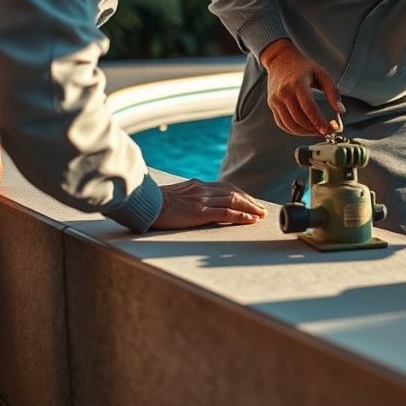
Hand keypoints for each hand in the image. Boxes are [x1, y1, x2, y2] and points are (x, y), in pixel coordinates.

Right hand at [150, 178, 266, 229]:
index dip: (241, 195)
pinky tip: (251, 220)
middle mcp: (203, 190)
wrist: (143, 203)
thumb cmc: (155, 203)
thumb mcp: (176, 196)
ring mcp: (202, 200)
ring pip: (234, 201)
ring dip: (251, 208)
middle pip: (234, 193)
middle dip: (250, 201)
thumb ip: (190, 197)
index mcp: (198, 185)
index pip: (226, 188)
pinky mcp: (199, 211)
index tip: (251, 202)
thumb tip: (196, 205)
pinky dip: (241, 215)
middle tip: (262, 210)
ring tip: (261, 215)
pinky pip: (226, 212)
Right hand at [259, 39, 344, 136]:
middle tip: (325, 132)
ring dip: (304, 132)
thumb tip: (341, 111)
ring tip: (316, 132)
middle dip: (313, 129)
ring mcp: (276, 100)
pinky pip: (282, 124)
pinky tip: (304, 130)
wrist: (280, 60)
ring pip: (290, 124)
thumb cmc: (304, 67)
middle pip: (299, 119)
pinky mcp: (272, 105)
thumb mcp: (321, 73)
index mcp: (297, 84)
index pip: (308, 108)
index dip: (318, 121)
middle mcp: (284, 93)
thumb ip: (333, 92)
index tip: (328, 130)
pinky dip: (293, 131)